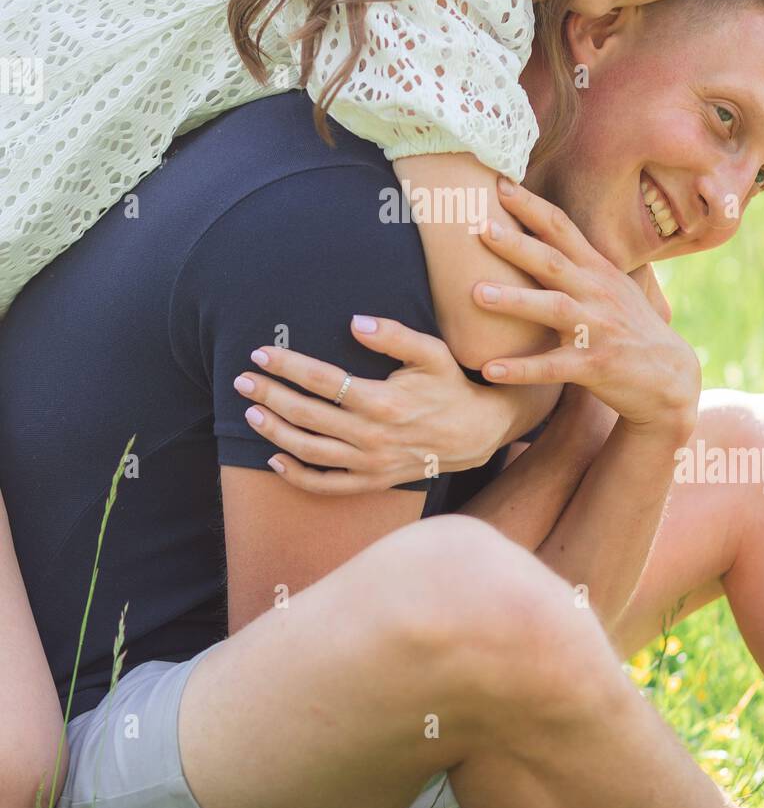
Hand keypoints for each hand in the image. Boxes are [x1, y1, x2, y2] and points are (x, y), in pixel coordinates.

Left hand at [232, 317, 509, 494]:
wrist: (475, 433)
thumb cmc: (449, 386)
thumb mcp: (431, 352)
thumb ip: (393, 335)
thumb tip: (354, 322)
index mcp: (382, 400)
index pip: (322, 380)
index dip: (287, 366)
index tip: (262, 354)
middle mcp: (371, 435)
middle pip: (307, 415)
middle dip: (270, 395)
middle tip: (242, 380)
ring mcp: (370, 463)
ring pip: (309, 451)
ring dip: (274, 432)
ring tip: (251, 413)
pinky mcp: (372, 481)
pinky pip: (327, 485)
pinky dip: (297, 476)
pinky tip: (275, 459)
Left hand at [472, 179, 700, 432]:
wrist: (669, 376)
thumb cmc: (627, 325)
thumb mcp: (610, 285)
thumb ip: (576, 261)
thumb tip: (535, 232)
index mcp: (596, 270)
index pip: (561, 229)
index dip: (531, 206)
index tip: (498, 183)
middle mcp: (597, 293)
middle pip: (553, 262)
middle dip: (517, 244)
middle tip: (479, 227)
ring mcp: (597, 329)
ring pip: (554, 309)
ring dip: (515, 300)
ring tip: (477, 293)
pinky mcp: (595, 366)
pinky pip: (553, 367)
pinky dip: (522, 368)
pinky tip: (489, 369)